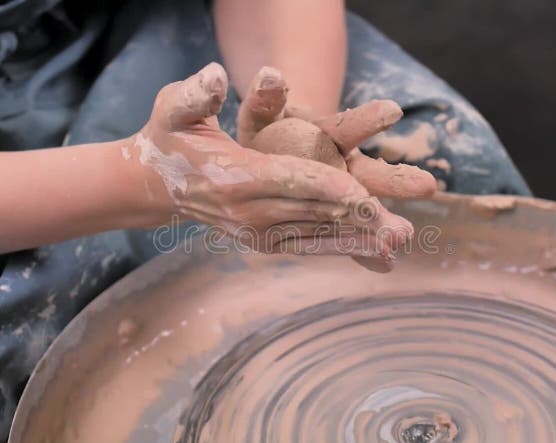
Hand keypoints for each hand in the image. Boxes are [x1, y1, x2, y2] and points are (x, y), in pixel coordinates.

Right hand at [129, 63, 413, 270]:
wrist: (155, 185)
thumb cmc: (169, 138)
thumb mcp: (173, 108)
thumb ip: (194, 95)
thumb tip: (213, 76)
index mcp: (233, 178)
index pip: (288, 180)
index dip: (327, 187)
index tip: (363, 194)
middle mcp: (247, 213)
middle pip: (312, 213)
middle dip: (357, 221)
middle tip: (400, 229)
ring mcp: (255, 232)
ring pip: (315, 235)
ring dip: (359, 241)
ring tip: (399, 246)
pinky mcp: (263, 241)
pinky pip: (308, 244)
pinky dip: (340, 247)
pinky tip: (373, 252)